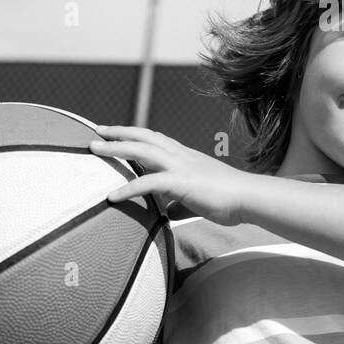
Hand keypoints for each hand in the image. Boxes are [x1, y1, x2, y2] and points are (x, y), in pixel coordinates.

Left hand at [90, 125, 255, 225]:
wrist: (248, 198)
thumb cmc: (229, 199)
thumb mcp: (199, 198)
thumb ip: (180, 202)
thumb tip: (167, 212)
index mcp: (185, 157)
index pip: (155, 139)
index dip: (135, 134)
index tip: (117, 132)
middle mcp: (180, 156)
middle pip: (143, 137)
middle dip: (118, 132)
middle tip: (97, 131)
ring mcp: (180, 166)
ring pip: (141, 150)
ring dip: (115, 148)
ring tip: (94, 148)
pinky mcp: (180, 183)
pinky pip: (147, 183)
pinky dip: (127, 188)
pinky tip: (111, 196)